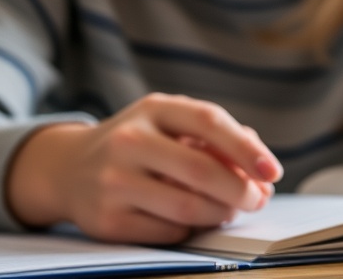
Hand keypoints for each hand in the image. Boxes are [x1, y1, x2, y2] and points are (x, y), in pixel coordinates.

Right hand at [5, 93, 282, 243]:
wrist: (69, 167)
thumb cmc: (138, 143)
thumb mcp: (169, 123)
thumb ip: (215, 137)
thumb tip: (260, 170)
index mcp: (153, 109)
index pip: (208, 121)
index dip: (246, 148)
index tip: (273, 171)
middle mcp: (129, 141)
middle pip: (201, 170)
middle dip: (241, 190)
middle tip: (258, 200)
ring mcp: (114, 182)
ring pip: (187, 208)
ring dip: (220, 213)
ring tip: (229, 210)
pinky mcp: (106, 221)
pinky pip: (167, 233)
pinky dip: (191, 230)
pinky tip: (193, 221)